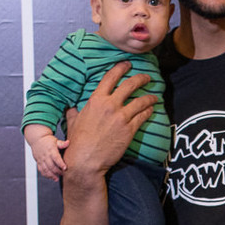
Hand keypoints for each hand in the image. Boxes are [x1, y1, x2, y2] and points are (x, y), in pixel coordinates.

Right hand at [30, 134, 67, 181]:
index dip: (60, 164)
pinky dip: (45, 175)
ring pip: (45, 169)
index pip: (56, 158)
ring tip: (56, 179)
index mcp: (51, 150)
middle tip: (63, 174)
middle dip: (57, 171)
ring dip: (51, 175)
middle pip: (51, 166)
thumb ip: (62, 143)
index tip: (65, 168)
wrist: (37, 139)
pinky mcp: (38, 162)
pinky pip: (41, 170)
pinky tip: (50, 177)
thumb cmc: (48, 140)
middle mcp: (45, 156)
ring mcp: (41, 159)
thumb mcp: (55, 141)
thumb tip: (68, 142)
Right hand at [64, 62, 156, 180]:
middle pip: (130, 85)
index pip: (110, 77)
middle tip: (147, 77)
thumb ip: (74, 112)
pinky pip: (143, 116)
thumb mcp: (73, 122)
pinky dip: (148, 110)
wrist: (85, 160)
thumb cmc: (77, 142)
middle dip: (141, 78)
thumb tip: (71, 108)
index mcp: (96, 100)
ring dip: (149, 97)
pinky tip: (151, 109)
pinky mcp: (129, 130)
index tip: (127, 65)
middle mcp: (110, 105)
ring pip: (140, 101)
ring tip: (154, 96)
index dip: (120, 68)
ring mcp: (121, 117)